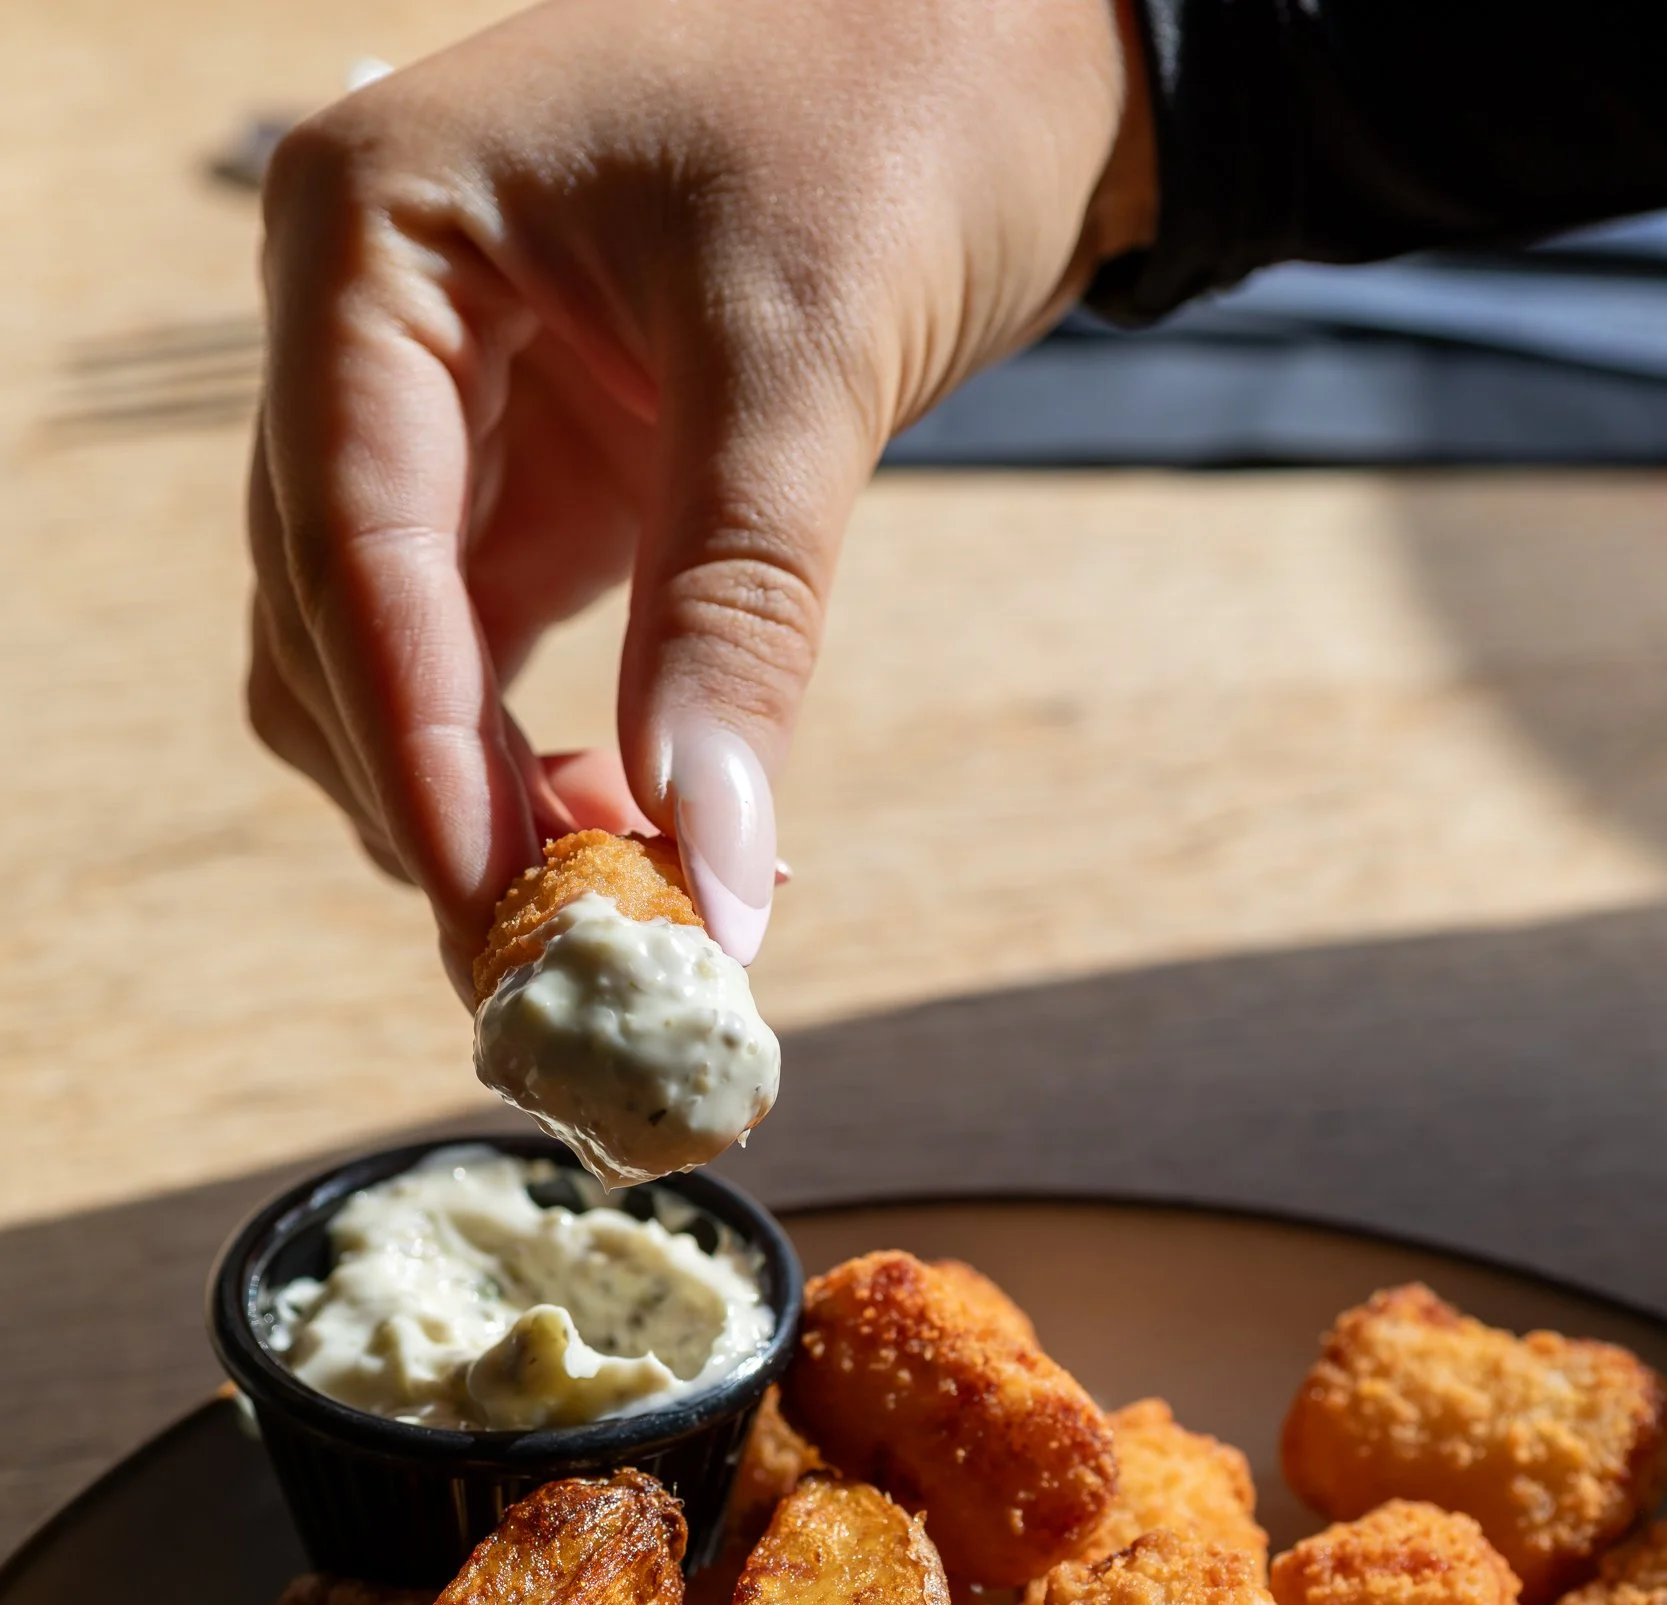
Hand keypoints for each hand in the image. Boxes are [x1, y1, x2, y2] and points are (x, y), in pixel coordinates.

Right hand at [248, 0, 1151, 991]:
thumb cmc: (900, 101)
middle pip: (330, 627)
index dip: (417, 753)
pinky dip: (534, 766)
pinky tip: (643, 835)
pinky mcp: (519, 477)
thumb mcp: (805, 359)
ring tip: (631, 904)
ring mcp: (430, 407)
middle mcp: (360, 322)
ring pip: (379, 666)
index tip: (496, 918)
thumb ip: (738, 617)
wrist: (1007, 36)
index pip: (346, 539)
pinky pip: (477, 661)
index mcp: (371, 233)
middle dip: (440, 802)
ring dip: (478, 802)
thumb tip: (717, 880)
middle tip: (574, 965)